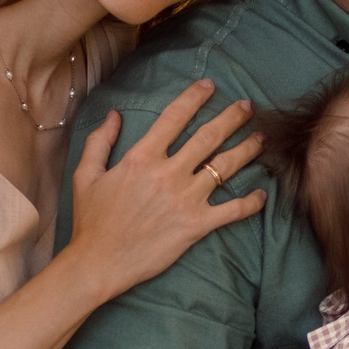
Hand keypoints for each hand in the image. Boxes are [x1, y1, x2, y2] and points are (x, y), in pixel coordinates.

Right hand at [69, 80, 267, 295]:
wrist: (99, 263)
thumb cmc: (91, 220)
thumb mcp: (86, 175)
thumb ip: (100, 141)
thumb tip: (115, 114)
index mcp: (141, 158)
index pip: (174, 118)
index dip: (194, 98)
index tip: (209, 86)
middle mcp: (168, 174)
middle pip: (208, 137)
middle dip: (232, 118)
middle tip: (248, 106)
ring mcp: (185, 200)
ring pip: (225, 167)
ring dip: (247, 150)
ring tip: (260, 139)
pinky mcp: (196, 226)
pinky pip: (232, 211)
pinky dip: (250, 202)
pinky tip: (262, 194)